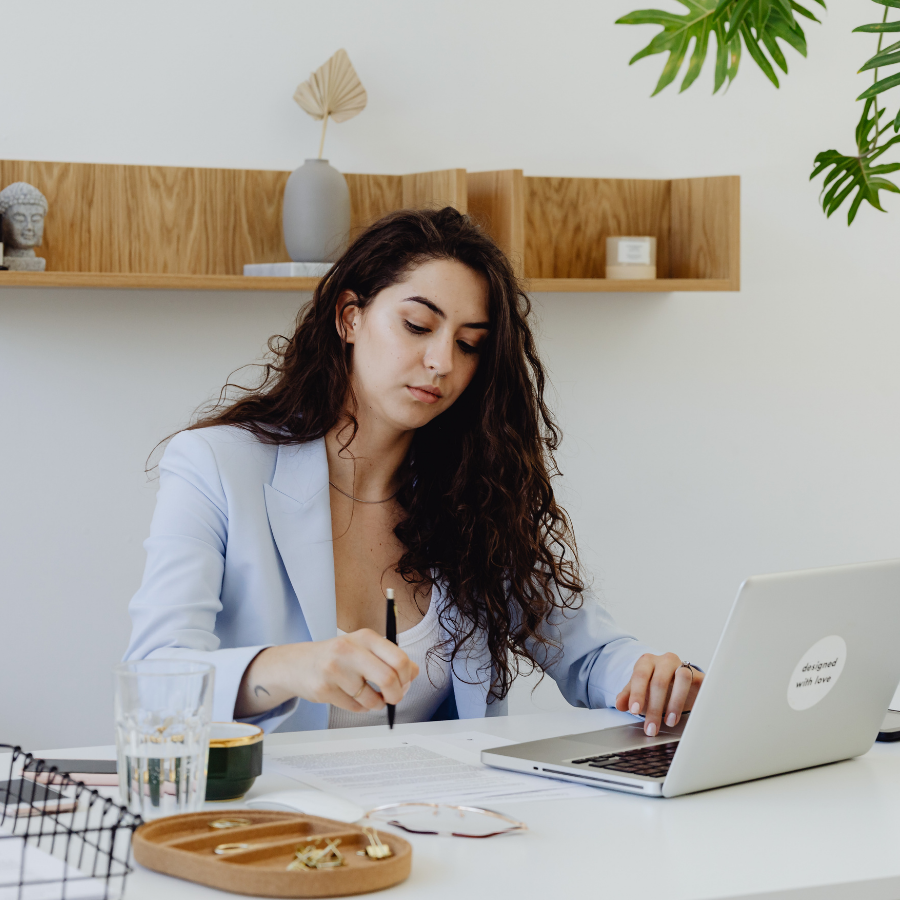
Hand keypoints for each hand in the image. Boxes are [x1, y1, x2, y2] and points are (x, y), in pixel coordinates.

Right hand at [235, 630, 418, 717]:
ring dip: (376, 704)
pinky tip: (351, 697)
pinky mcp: (324, 690)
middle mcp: (349, 650)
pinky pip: (355, 708)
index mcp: (365, 636)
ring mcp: (334, 670)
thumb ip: (390, 657)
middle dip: (396, 695)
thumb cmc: (338, 656)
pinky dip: (360, 708)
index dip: (407, 677)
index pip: (399, 659)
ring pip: (372, 699)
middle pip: (388, 679)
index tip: (404, 683)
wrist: (297, 664)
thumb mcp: (364, 648)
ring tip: (368, 697)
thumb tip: (414, 672)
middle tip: (393, 698)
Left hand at [615, 652, 703, 736]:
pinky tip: (693, 711)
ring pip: (682, 678)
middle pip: (660, 681)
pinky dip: (698, 697)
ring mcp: (683, 666)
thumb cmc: (654, 684)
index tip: (634, 711)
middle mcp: (665, 661)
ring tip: (670, 722)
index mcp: (647, 662)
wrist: (675, 680)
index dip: (637, 693)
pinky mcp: (699, 676)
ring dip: (675, 702)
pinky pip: (701, 683)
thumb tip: (619, 704)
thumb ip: (628, 696)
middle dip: (655, 708)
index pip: (640, 675)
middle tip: (651, 727)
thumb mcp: (639, 690)